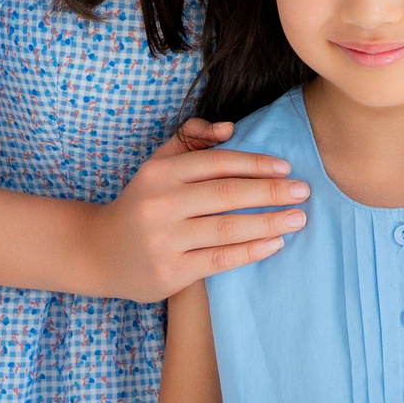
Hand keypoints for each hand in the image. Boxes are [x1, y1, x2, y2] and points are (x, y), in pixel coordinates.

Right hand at [81, 122, 308, 301]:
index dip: (255, 164)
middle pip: (228, 195)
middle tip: (304, 192)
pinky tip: (276, 243)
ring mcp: (164, 240)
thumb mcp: (158, 164)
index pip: (218, 163)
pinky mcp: (170, 272)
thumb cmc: (141, 203)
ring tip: (298, 219)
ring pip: (228, 228)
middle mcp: (160, 204)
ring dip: (270, 222)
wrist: (99, 252)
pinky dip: (251, 251)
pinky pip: (220, 259)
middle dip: (271, 192)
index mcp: (160, 173)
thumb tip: (230, 130)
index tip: (286, 169)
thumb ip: (191, 139)